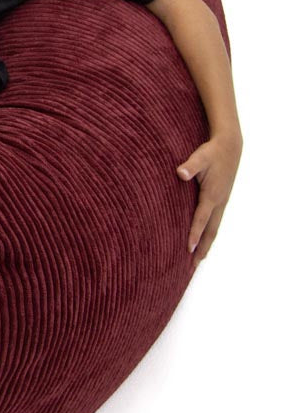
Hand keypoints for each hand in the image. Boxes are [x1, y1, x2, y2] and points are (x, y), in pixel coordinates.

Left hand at [176, 132, 241, 261]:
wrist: (230, 147)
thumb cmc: (212, 152)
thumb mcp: (200, 156)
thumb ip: (190, 165)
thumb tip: (181, 173)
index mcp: (212, 195)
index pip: (201, 219)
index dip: (194, 234)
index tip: (188, 249)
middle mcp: (218, 202)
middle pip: (211, 231)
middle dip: (202, 249)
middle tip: (193, 266)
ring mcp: (221, 202)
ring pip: (214, 228)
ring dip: (206, 244)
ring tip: (198, 260)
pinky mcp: (220, 200)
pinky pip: (214, 221)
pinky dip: (208, 234)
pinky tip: (203, 240)